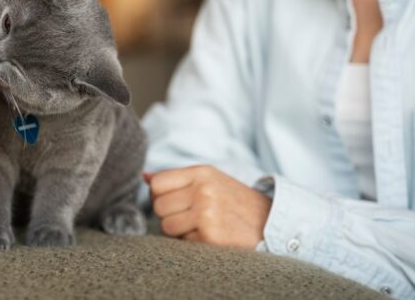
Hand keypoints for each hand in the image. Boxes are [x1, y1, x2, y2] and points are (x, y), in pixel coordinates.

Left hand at [145, 165, 271, 247]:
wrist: (270, 222)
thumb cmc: (233, 200)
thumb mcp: (209, 180)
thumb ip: (176, 178)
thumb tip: (144, 177)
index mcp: (202, 173)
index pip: (157, 184)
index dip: (159, 196)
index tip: (173, 201)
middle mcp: (204, 190)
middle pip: (159, 206)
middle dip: (169, 214)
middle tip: (190, 216)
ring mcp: (207, 213)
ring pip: (167, 226)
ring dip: (178, 230)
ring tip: (198, 225)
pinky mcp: (211, 237)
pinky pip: (182, 242)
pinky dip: (192, 241)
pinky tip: (209, 235)